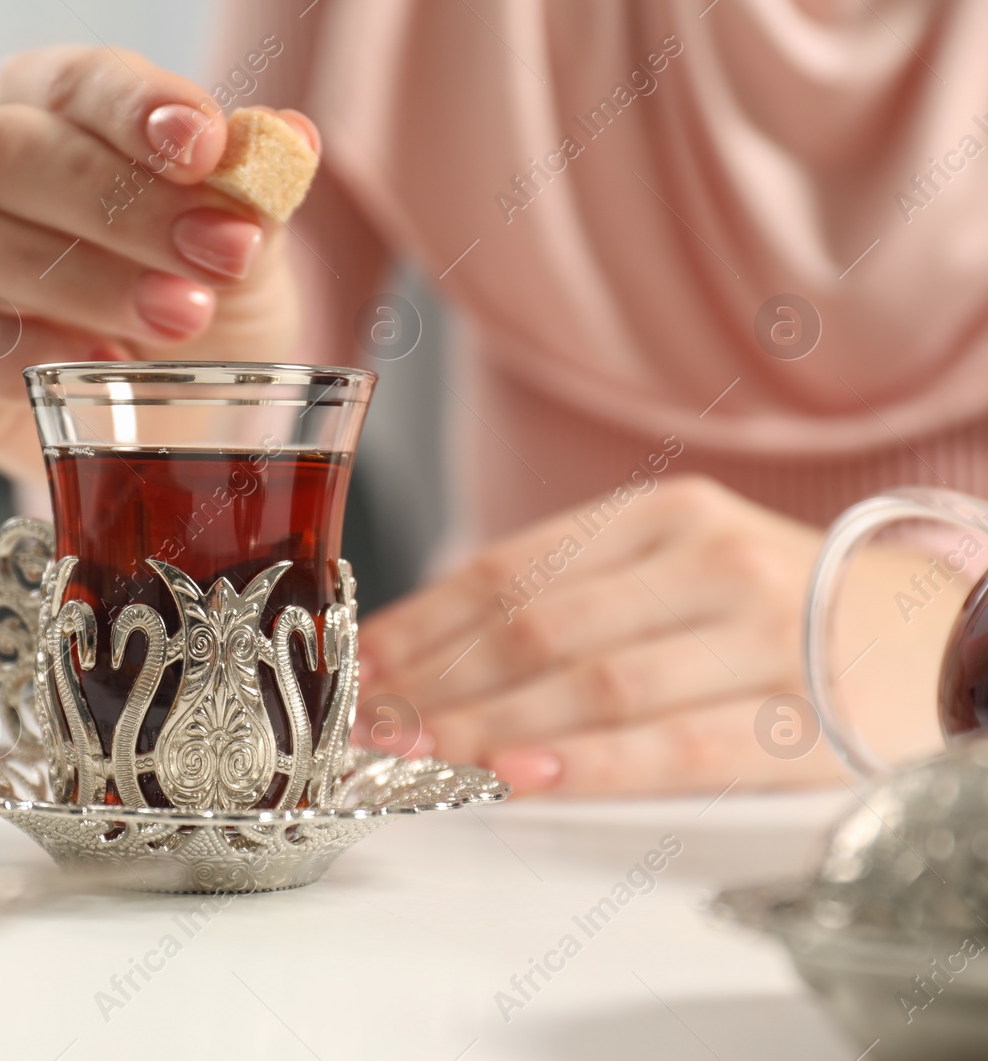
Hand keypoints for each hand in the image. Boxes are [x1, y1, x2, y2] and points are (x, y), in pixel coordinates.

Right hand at [0, 45, 318, 483]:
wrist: (176, 420)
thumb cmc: (205, 314)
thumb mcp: (247, 256)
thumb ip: (256, 197)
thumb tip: (286, 138)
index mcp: (52, 110)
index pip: (75, 82)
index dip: (136, 107)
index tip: (206, 147)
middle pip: (7, 152)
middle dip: (122, 205)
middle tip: (218, 257)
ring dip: (78, 279)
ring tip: (178, 316)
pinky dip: (22, 354)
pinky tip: (99, 369)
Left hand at [354, 475, 953, 795]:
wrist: (930, 634)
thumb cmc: (775, 604)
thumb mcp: (678, 563)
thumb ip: (575, 590)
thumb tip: (437, 641)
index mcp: (661, 515)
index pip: (510, 569)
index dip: (425, 622)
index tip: (362, 666)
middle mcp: (707, 561)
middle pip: (538, 627)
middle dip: (439, 682)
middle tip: (368, 722)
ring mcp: (758, 636)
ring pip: (594, 684)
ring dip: (490, 725)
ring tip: (418, 754)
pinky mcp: (800, 718)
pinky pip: (676, 746)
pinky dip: (591, 764)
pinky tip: (520, 777)